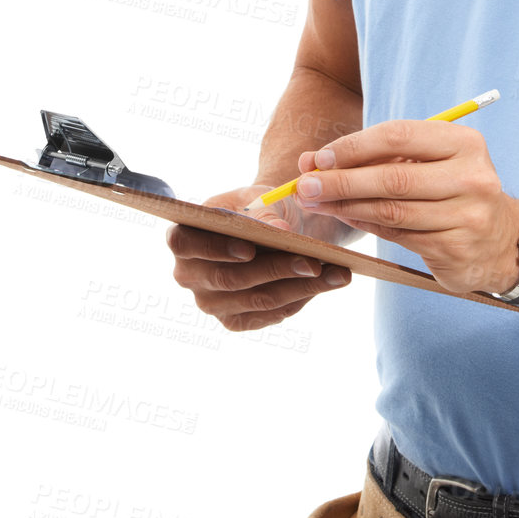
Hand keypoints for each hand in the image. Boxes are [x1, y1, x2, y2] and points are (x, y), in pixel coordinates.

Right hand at [166, 182, 352, 332]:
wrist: (270, 226)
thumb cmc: (258, 206)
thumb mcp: (260, 197)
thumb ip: (264, 211)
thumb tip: (278, 232)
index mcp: (182, 237)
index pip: (185, 244)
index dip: (214, 249)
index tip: (249, 248)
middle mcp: (188, 275)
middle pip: (230, 279)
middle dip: (276, 270)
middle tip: (314, 262)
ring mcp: (211, 303)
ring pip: (257, 300)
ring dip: (300, 288)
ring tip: (336, 273)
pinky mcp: (235, 321)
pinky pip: (270, 314)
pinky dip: (302, 298)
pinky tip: (327, 283)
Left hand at [290, 120, 518, 297]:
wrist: (500, 240)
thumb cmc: (452, 190)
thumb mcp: (429, 162)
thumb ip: (378, 157)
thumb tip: (312, 161)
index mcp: (465, 143)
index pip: (399, 136)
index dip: (353, 147)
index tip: (319, 158)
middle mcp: (471, 178)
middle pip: (392, 178)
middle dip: (341, 181)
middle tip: (304, 185)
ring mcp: (467, 216)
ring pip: (392, 211)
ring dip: (346, 206)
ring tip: (317, 203)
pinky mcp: (456, 249)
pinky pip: (398, 235)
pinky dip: (365, 225)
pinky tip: (346, 217)